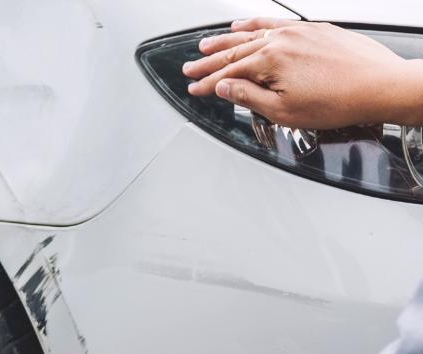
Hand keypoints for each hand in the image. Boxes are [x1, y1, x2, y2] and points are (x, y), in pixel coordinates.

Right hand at [185, 18, 422, 127]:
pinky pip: (275, 23)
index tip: (194, 89)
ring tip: (207, 43)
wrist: (381, 86)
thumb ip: (249, 97)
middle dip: (209, 61)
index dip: (207, 84)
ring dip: (226, 39)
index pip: (228, 73)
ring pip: (252, 33)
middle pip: (234, 50)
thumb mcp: (284, 111)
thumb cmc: (339, 101)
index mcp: (270, 61)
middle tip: (191, 67)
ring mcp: (298, 31)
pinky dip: (255, 24)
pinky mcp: (314, 29)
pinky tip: (245, 25)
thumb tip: (224, 88)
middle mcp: (282, 41)